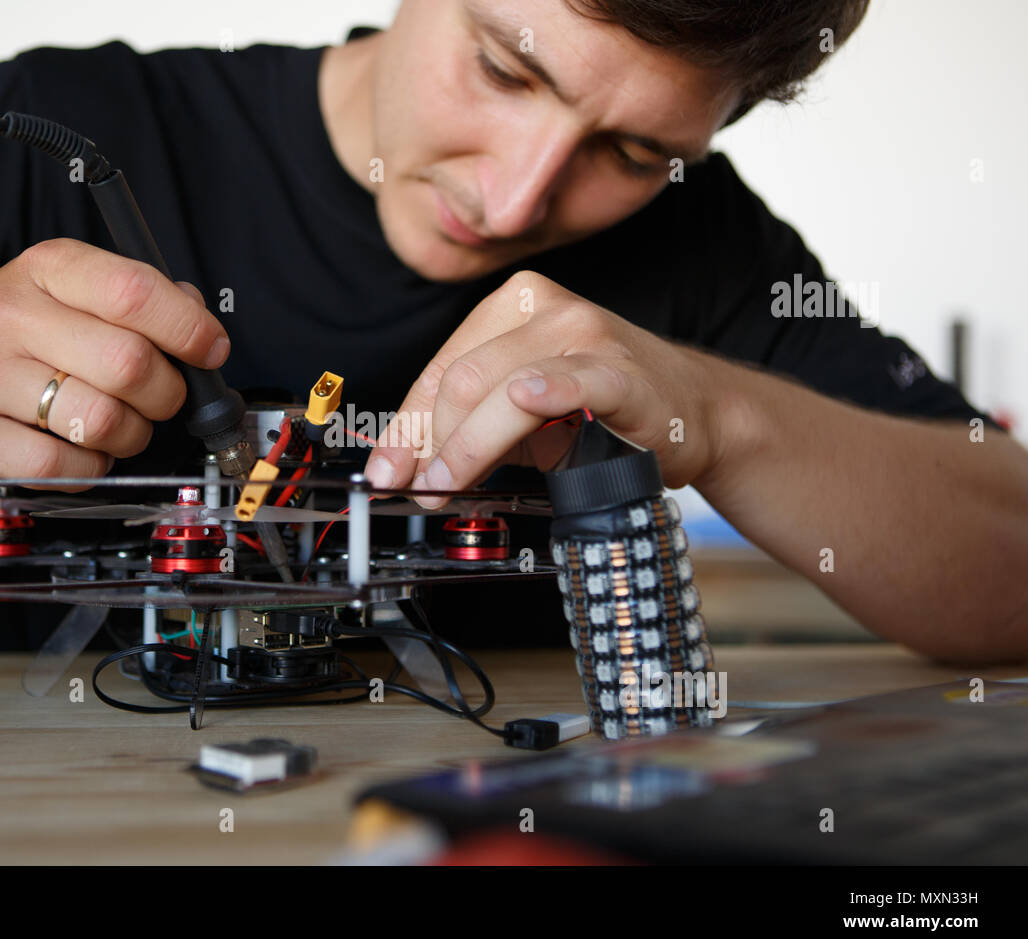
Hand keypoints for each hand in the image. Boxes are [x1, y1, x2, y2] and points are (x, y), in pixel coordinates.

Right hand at [0, 237, 228, 485]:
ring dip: (129, 437)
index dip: (189, 328)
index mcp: (47, 270)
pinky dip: (90, 471)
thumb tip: (200, 323)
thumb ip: (130, 299)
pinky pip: (61, 468)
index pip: (135, 291)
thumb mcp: (57, 290)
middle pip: (130, 364)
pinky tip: (81, 455)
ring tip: (115, 429)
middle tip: (158, 400)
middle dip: (166, 395)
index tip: (210, 350)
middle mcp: (12, 316)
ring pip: (101, 420)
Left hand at [363, 270, 729, 506]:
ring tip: (449, 485)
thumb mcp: (520, 412)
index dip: (404, 428)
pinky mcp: (621, 370)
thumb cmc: (603, 410)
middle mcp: (545, 308)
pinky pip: (572, 379)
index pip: (439, 370)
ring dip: (464, 447)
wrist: (696, 412)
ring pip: (498, 389)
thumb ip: (463, 427)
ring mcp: (585, 334)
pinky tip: (530, 404)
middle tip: (420, 489)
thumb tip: (400, 465)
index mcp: (512, 306)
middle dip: (428, 444)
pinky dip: (545, 393)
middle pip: (460, 381)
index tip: (385, 473)